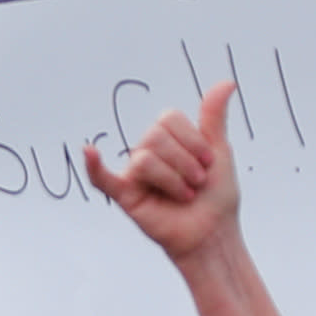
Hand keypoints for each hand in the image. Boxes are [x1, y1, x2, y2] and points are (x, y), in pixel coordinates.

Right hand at [85, 82, 248, 268]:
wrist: (214, 233)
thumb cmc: (215, 196)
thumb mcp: (219, 150)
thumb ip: (213, 116)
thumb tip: (227, 82)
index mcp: (168, 140)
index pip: (169, 118)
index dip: (193, 139)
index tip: (208, 161)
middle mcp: (147, 153)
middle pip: (155, 136)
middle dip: (185, 161)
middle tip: (197, 182)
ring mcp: (134, 174)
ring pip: (144, 158)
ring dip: (173, 179)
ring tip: (185, 195)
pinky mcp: (125, 196)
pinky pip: (102, 179)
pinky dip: (93, 166)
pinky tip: (89, 152)